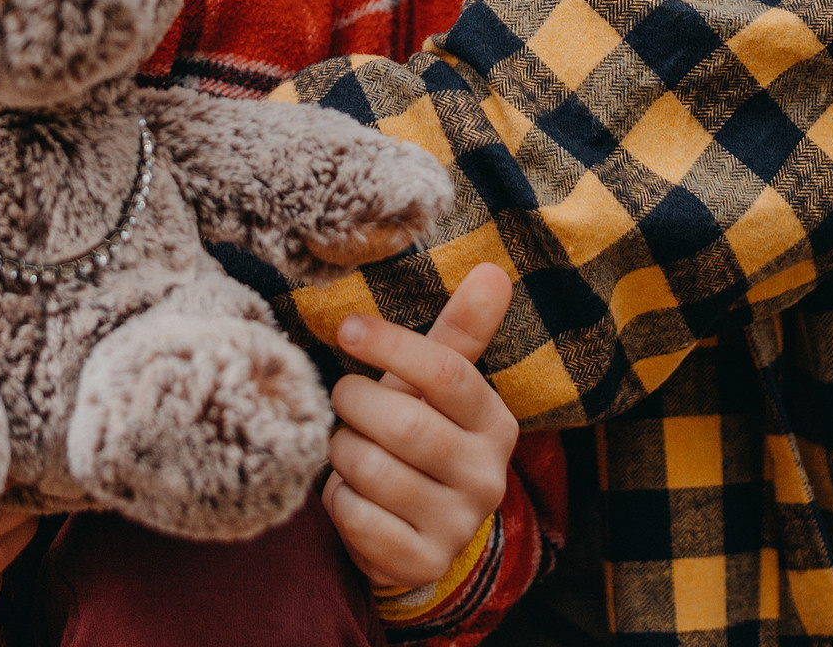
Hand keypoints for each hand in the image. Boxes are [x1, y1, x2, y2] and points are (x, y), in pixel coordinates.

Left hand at [322, 262, 518, 590]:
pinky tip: (351, 495)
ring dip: (342, 452)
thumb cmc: (420, 436)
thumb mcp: (436, 387)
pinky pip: (356, 517)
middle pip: (405, 424)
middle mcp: (487, 477)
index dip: (391, 345)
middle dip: (355, 404)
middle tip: (344, 401)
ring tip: (348, 448)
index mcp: (494, 423)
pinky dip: (338, 499)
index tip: (345, 328)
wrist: (416, 532)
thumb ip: (460, 332)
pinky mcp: (421, 562)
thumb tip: (492, 271)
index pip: (447, 373)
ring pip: (373, 470)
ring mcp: (457, 525)